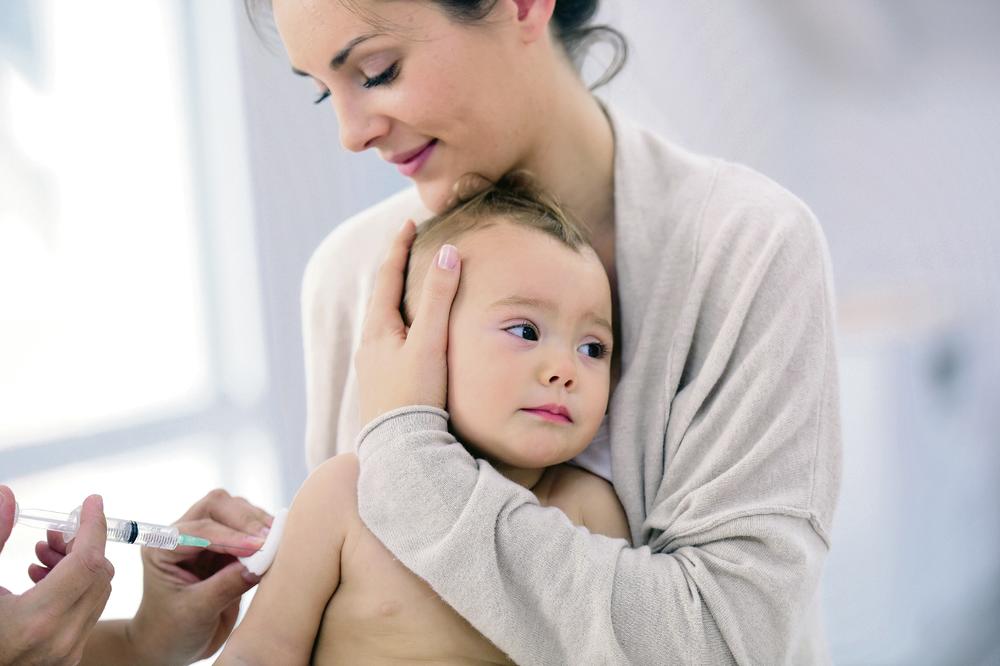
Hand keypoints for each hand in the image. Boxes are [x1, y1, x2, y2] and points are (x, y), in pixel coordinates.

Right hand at [0, 485, 113, 664]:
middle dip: (81, 546)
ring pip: (97, 594)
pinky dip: (75, 590)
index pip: (87, 561)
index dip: (92, 526)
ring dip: (78, 567)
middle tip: (54, 535)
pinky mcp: (66, 658)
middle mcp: (61, 639)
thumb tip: (7, 496)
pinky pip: (87, 614)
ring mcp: (67, 652)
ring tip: (43, 556)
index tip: (91, 503)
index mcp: (37, 620)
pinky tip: (43, 582)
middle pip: (98, 575)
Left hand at [124, 489, 271, 664]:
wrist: (172, 644)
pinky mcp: (226, 547)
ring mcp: (205, 538)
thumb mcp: (197, 611)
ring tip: (275, 542)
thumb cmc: (172, 630)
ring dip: (256, 523)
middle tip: (270, 540)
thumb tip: (259, 565)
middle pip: (217, 506)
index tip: (258, 546)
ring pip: (234, 511)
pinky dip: (262, 533)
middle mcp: (182, 535)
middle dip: (245, 520)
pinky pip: (247, 529)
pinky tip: (273, 546)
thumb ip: (226, 586)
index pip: (200, 530)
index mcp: (162, 546)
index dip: (231, 536)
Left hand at [355, 219, 461, 424]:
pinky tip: (409, 337)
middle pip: (382, 297)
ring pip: (385, 321)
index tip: (408, 224)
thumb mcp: (430, 342)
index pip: (387, 276)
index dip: (399, 248)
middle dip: (395, 270)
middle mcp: (370, 345)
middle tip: (407, 247)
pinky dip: (401, 325)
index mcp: (378, 329)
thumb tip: (448, 253)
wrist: (400, 449)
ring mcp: (374, 366)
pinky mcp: (383, 385)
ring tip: (410, 287)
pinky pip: (390, 342)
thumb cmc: (415, 395)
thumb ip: (440, 298)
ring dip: (397, 299)